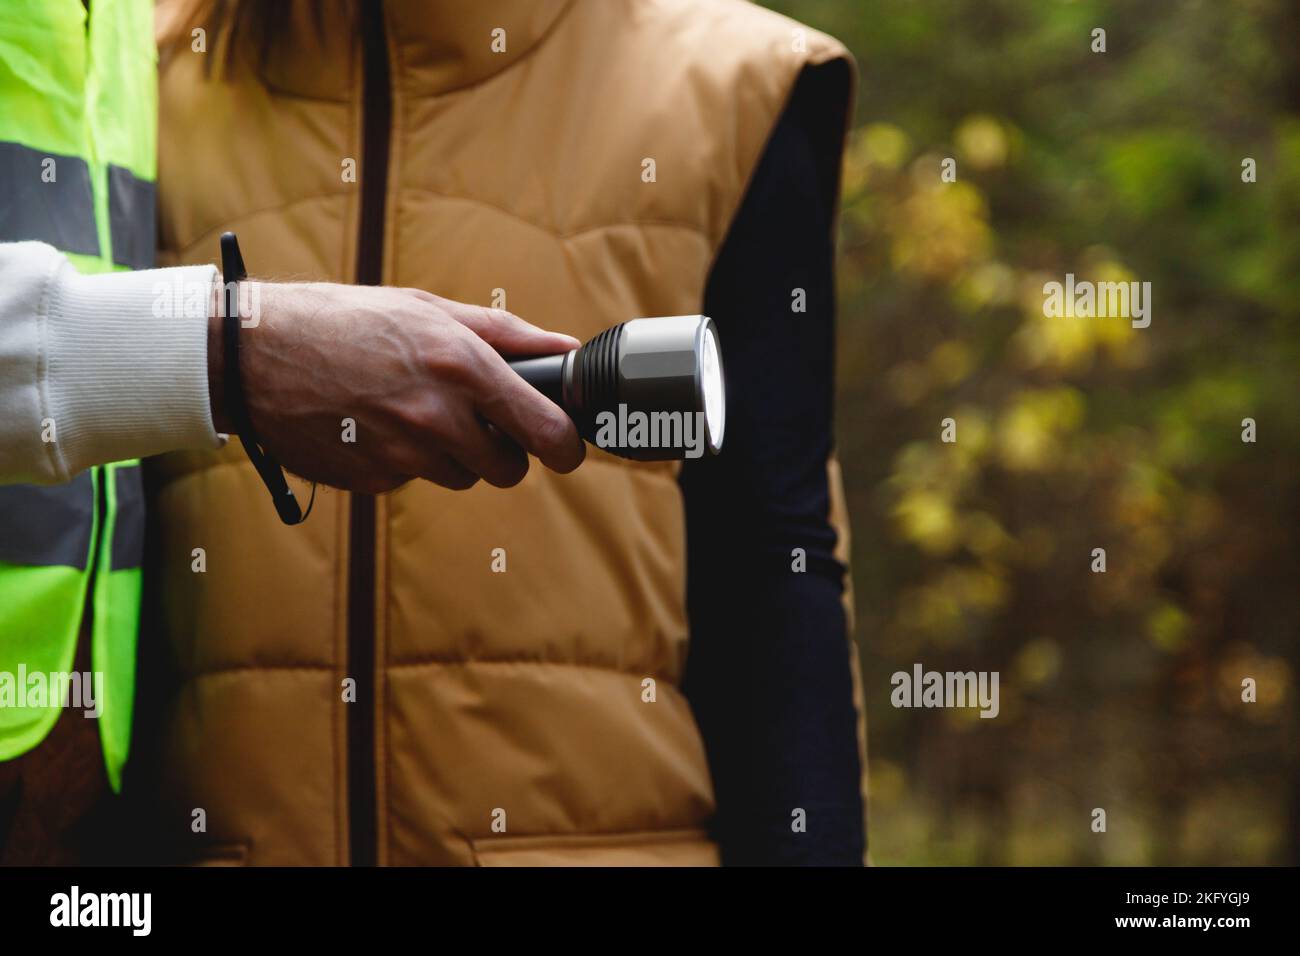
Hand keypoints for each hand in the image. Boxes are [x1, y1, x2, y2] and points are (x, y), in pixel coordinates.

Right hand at [207, 281, 584, 492]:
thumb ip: (507, 335)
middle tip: (476, 421)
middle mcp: (437, 416)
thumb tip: (566, 349)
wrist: (256, 354)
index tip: (568, 449)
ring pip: (461, 477)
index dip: (567, 447)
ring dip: (451, 455)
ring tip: (412, 411)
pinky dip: (405, 460)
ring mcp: (403, 454)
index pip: (545, 431)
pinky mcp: (373, 480)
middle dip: (502, 451)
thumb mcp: (429, 309)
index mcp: (462, 367)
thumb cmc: (347, 320)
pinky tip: (375, 424)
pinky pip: (413, 480)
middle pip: (508, 469)